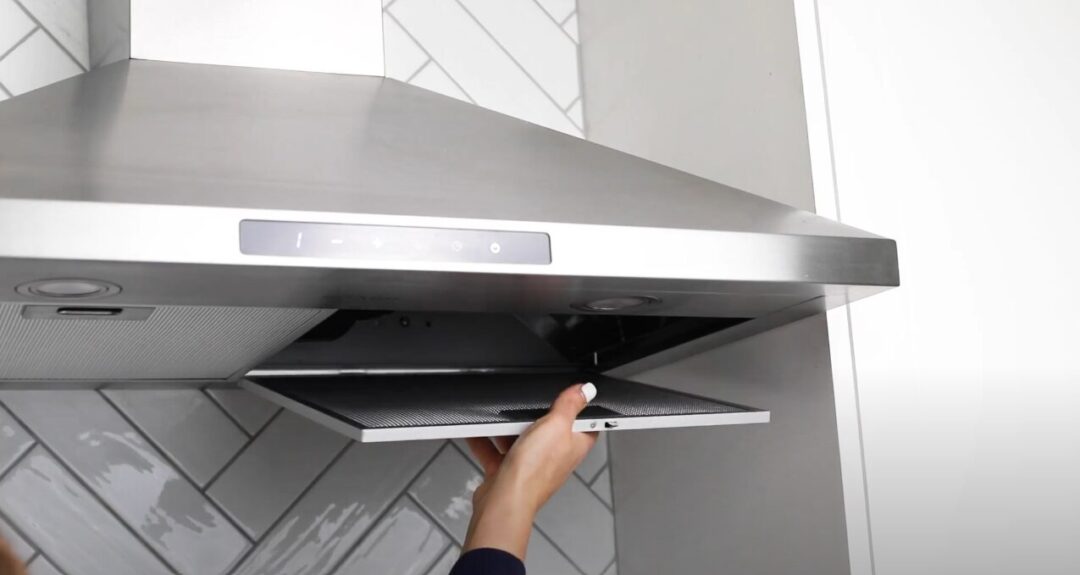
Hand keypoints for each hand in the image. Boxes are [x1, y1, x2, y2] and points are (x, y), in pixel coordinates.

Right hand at [462, 382, 598, 559]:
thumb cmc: (535, 471)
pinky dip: (485, 440)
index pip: (585, 424)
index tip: (572, 393)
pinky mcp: (509, 471)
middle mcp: (555, 457)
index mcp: (574, 446)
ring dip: (508, 427)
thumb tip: (587, 389)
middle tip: (529, 402)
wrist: (504, 500)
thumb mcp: (557, 425)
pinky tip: (477, 430)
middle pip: (550, 429)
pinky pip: (496, 451)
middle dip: (536, 415)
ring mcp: (531, 465)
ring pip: (521, 439)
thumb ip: (571, 405)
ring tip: (500, 415)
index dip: (581, 408)